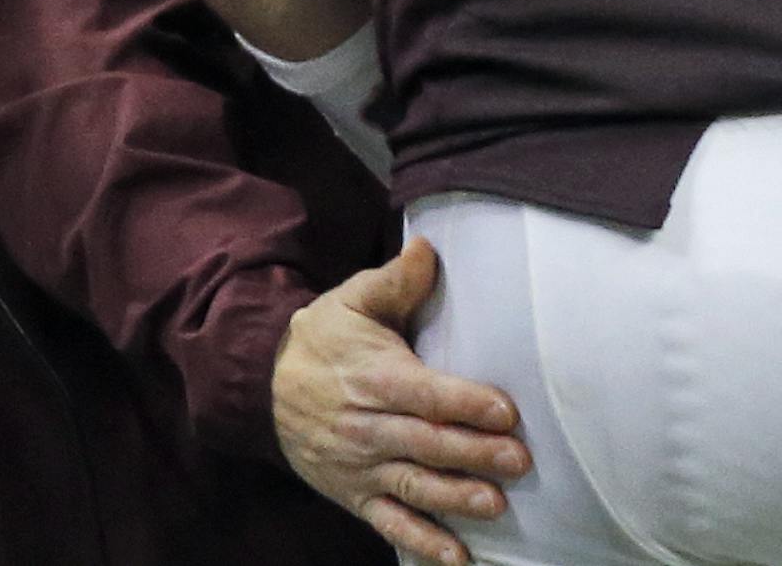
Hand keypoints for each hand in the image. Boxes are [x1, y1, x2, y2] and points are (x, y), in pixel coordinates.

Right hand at [272, 237, 530, 565]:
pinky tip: (456, 558)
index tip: (506, 411)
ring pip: (413, 486)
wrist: (262, 384)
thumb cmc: (325, 335)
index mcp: (375, 378)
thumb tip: (427, 247)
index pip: (427, 394)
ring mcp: (359, 466)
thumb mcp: (354, 298)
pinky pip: (388, 522)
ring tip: (494, 505)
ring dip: (455, 499)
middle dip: (475, 453)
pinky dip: (422, 542)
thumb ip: (396, 278)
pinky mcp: (353, 493)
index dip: (467, 403)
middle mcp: (367, 427)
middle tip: (519, 460)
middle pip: (427, 443)